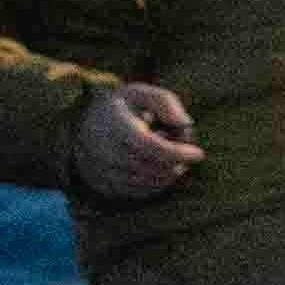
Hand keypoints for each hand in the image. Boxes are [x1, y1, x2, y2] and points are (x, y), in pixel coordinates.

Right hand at [66, 82, 202, 199]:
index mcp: (114, 126)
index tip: (199, 153)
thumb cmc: (122, 108)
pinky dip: (158, 182)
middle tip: (180, 145)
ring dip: (169, 171)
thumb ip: (166, 102)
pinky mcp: (106, 186)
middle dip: (177, 160)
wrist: (85, 125)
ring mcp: (103, 172)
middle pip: (155, 166)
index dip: (177, 152)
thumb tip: (185, 123)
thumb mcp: (142, 93)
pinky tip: (157, 166)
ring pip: (151, 182)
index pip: (149, 146)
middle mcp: (104, 152)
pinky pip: (142, 192)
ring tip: (166, 152)